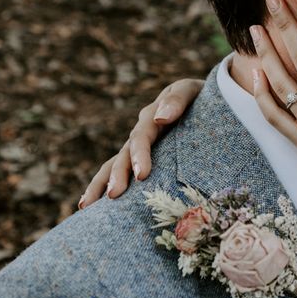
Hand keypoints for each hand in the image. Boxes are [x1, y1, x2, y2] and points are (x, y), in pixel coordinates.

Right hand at [79, 78, 203, 207]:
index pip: (141, 137)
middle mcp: (142, 132)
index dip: (140, 155)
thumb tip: (160, 119)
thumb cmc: (204, 98)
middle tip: (114, 195)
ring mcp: (140, 146)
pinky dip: (103, 186)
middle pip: (124, 154)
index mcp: (153, 116)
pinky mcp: (143, 159)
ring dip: (101, 184)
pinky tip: (92, 206)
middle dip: (118, 175)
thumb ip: (177, 100)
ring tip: (86, 206)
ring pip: (115, 165)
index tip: (141, 176)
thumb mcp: (191, 91)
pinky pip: (121, 172)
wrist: (209, 103)